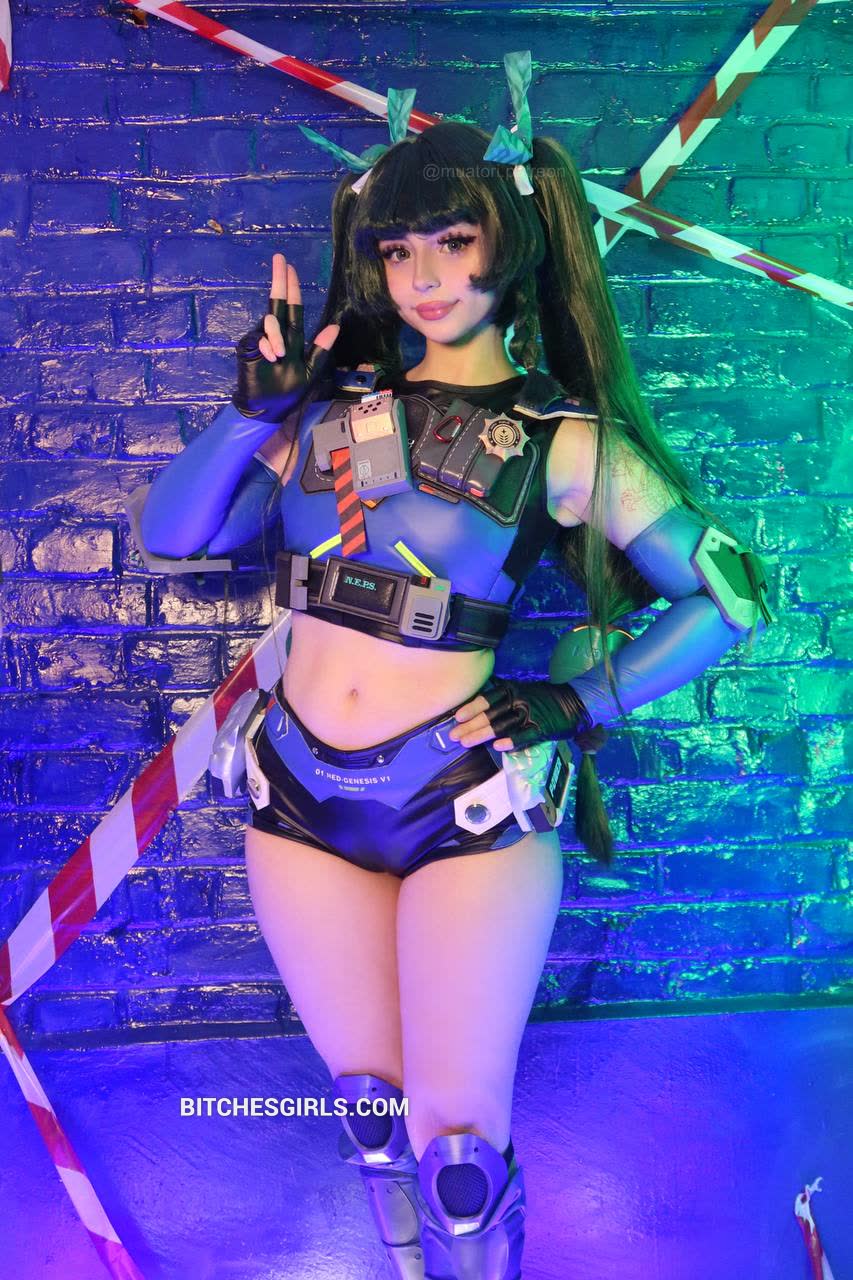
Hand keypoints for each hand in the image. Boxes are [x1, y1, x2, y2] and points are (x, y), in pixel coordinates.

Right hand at [232, 253, 340, 421]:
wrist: (266, 408)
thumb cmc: (288, 392)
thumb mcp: (310, 372)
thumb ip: (320, 350)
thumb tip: (335, 327)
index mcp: (291, 338)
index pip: (292, 308)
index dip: (291, 288)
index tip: (290, 267)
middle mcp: (275, 334)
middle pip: (278, 302)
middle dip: (280, 281)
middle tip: (280, 260)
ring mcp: (261, 339)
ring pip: (271, 321)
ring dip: (277, 335)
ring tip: (280, 355)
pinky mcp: (249, 347)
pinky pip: (260, 338)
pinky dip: (268, 346)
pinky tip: (271, 358)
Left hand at [448, 678, 591, 751]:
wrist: (577, 700)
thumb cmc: (546, 697)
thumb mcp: (524, 691)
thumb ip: (506, 698)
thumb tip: (483, 708)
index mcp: (514, 691)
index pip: (488, 699)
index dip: (472, 707)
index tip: (457, 717)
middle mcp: (519, 701)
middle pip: (490, 714)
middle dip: (470, 726)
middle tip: (454, 736)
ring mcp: (530, 715)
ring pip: (501, 726)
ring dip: (482, 734)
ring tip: (466, 743)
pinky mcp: (541, 729)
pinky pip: (524, 736)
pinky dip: (511, 742)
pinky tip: (497, 747)